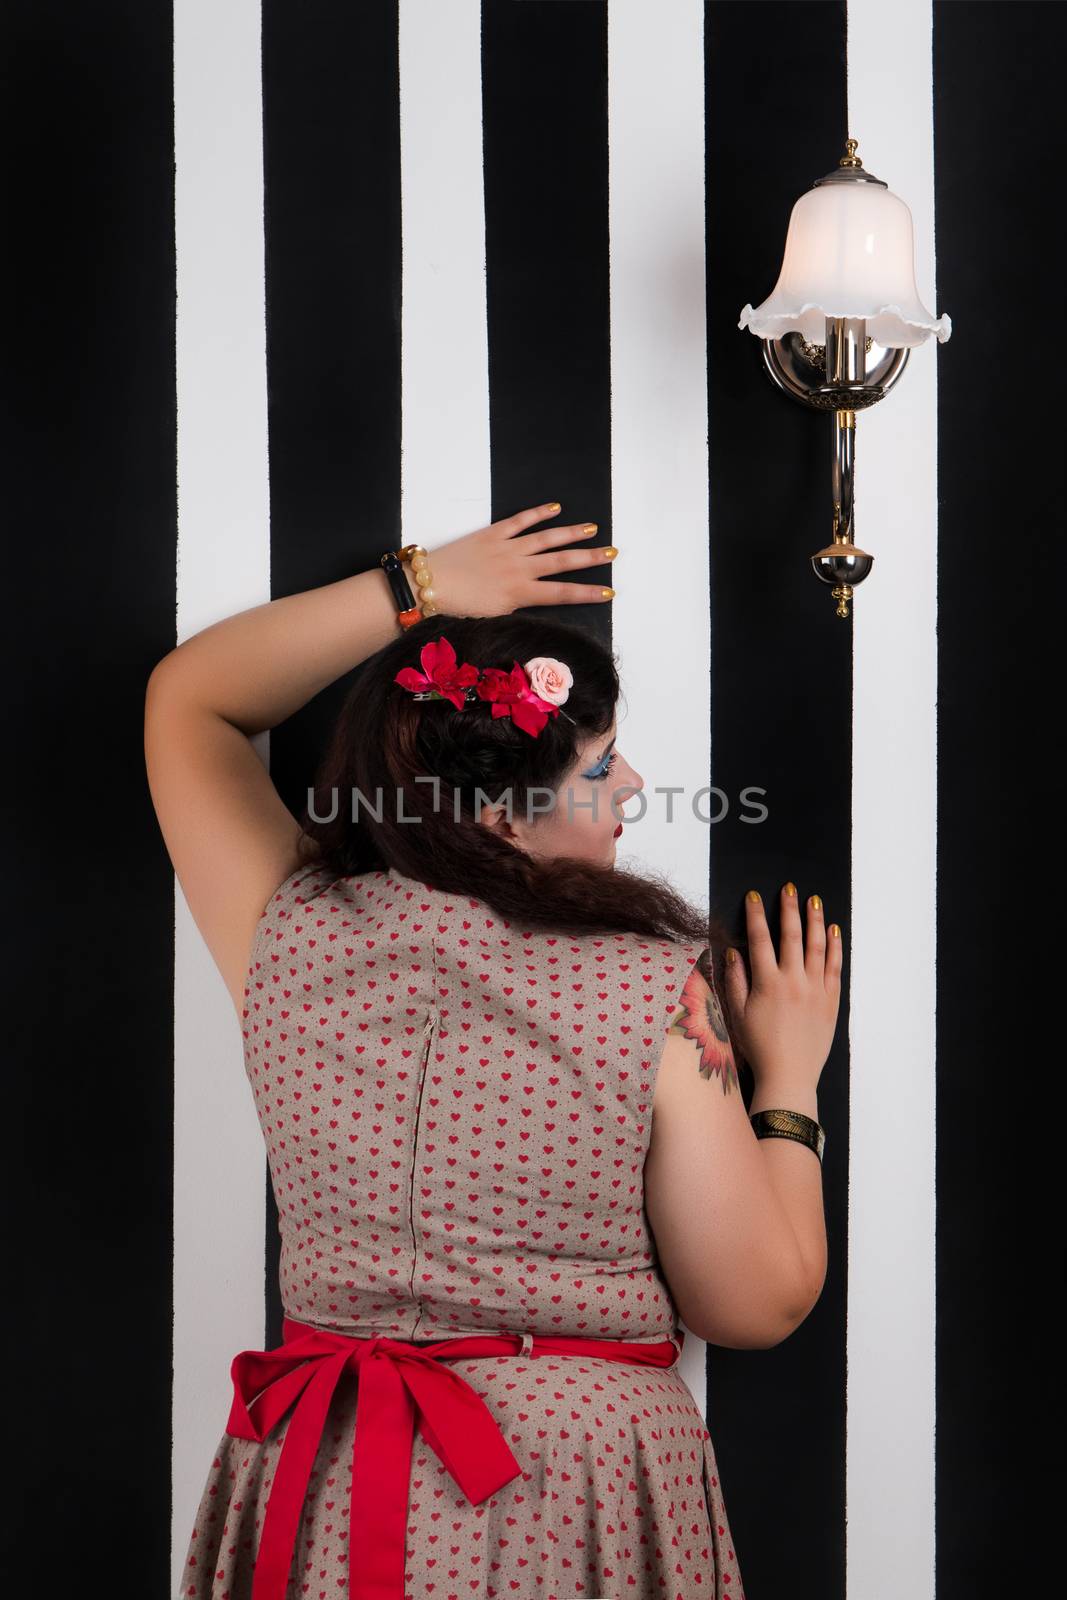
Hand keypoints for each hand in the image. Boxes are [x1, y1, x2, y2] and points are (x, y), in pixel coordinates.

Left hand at [417, 502, 614, 617]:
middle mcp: (519, 568)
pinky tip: (555, 508)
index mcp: (520, 593)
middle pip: (563, 562)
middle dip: (591, 558)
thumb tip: (537, 606)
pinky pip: (520, 521)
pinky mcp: (492, 534)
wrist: (429, 585)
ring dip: (572, 533)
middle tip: (613, 553)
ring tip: (593, 529)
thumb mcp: (493, 619)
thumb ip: (517, 609)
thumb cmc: (458, 608)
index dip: (588, 593)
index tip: (610, 591)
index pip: (563, 593)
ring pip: (547, 538)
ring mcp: (507, 548)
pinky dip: (538, 513)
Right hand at [722, 885, 842, 1087]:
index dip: (756, 915)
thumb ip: (735, 980)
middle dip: (789, 909)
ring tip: (814, 900)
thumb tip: (733, 951)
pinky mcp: (831, 1002)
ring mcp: (816, 991)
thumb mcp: (737, 1014)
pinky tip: (834, 931)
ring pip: (817, 947)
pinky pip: (835, 968)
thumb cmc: (759, 1047)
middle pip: (792, 936)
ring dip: (815, 920)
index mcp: (767, 983)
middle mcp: (794, 982)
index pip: (760, 939)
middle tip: (789, 888)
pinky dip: (835, 947)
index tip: (754, 895)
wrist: (789, 1076)